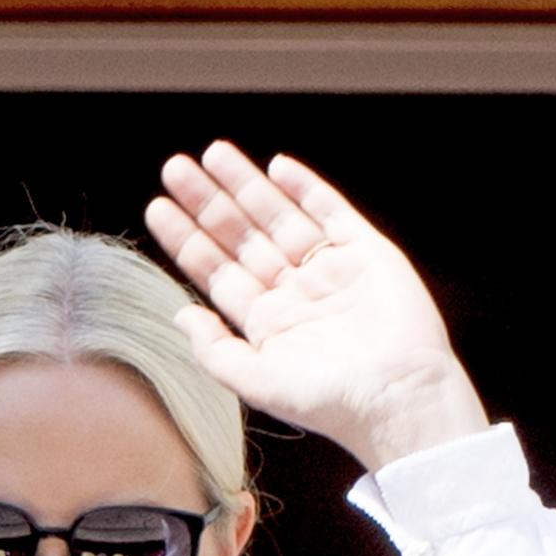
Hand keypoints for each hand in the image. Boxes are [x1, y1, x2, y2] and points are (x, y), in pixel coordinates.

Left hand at [144, 142, 489, 471]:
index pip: (215, 270)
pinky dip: (306, 188)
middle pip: (240, 236)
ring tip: (213, 153)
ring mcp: (329, 268)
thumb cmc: (328, 402)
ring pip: (278, 217)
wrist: (397, 398)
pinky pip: (332, 212)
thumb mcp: (255, 380)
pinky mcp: (368, 252)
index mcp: (265, 320)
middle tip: (175, 168)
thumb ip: (213, 347)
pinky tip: (278, 167)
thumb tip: (179, 314)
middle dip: (208, 202)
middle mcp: (293, 290)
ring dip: (247, 185)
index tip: (158, 207)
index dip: (186, 238)